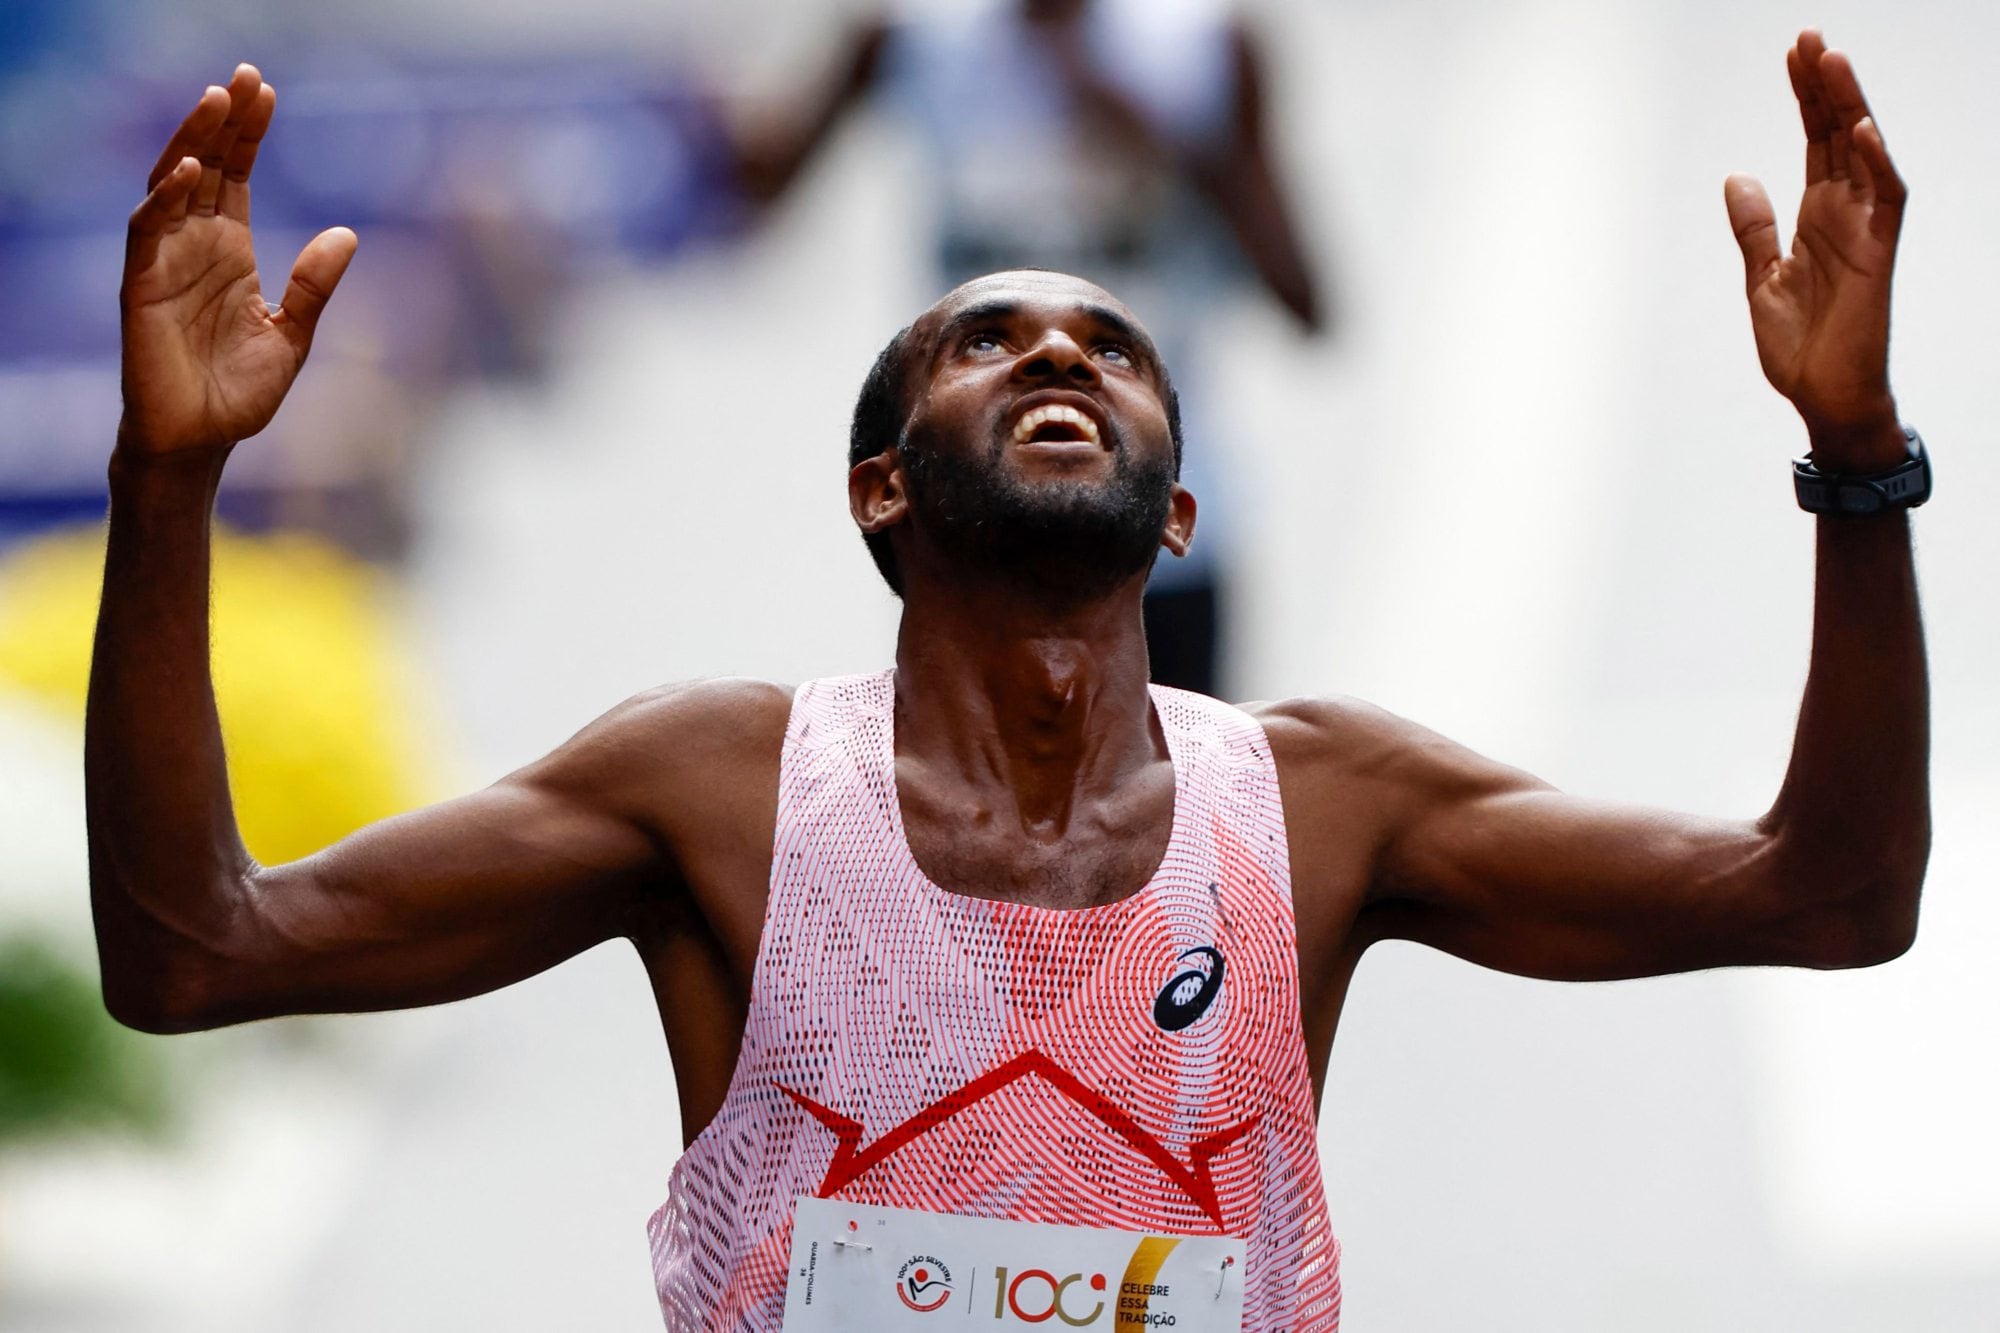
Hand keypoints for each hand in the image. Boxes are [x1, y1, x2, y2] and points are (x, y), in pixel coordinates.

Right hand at [119, 64, 356, 459]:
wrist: (203, 440)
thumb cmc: (241, 392)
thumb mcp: (294, 333)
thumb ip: (314, 285)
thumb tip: (347, 233)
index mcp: (232, 251)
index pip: (237, 176)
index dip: (248, 134)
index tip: (266, 91)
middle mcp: (195, 246)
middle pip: (207, 167)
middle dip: (222, 121)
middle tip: (243, 77)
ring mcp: (165, 262)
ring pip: (171, 185)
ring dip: (192, 142)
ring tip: (215, 102)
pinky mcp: (141, 287)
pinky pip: (147, 231)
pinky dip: (164, 199)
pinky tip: (188, 173)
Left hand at [1725, 31, 1906, 469]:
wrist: (1823, 396)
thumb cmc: (1801, 346)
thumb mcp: (1761, 279)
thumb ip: (1753, 228)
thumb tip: (1736, 175)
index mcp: (1815, 215)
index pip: (1814, 140)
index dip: (1805, 97)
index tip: (1792, 53)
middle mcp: (1844, 213)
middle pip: (1836, 134)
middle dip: (1824, 85)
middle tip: (1808, 36)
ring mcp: (1864, 230)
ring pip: (1863, 153)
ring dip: (1850, 107)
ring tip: (1832, 60)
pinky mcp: (1878, 255)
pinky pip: (1886, 199)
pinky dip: (1875, 164)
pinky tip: (1860, 130)